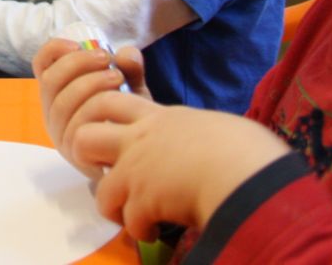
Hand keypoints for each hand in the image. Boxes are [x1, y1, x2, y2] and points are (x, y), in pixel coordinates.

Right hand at [32, 38, 149, 178]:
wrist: (139, 159)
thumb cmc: (128, 120)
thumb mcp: (131, 90)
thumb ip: (130, 70)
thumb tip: (127, 53)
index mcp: (59, 91)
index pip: (42, 66)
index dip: (53, 50)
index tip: (77, 44)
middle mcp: (53, 111)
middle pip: (50, 81)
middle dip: (77, 63)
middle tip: (106, 58)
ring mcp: (61, 134)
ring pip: (61, 103)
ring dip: (88, 83)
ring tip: (118, 77)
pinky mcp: (73, 154)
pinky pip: (74, 128)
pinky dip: (93, 111)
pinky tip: (114, 104)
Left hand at [71, 95, 291, 240]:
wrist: (246, 171)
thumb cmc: (247, 147)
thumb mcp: (217, 126)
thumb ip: (198, 132)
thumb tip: (210, 145)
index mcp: (160, 117)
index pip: (112, 100)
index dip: (102, 116)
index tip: (115, 136)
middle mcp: (140, 139)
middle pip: (84, 136)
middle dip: (88, 160)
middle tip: (109, 173)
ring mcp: (137, 170)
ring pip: (99, 190)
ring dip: (115, 207)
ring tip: (134, 215)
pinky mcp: (143, 200)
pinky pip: (128, 221)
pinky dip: (141, 231)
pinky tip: (157, 231)